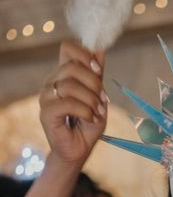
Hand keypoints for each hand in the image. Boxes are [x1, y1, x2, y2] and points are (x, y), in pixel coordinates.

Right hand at [39, 40, 106, 165]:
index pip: (67, 49)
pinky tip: (90, 118)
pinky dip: (84, 110)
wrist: (80, 147)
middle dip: (94, 82)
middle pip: (72, 67)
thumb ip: (97, 74)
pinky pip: (67, 103)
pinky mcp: (46, 113)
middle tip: (102, 99)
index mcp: (64, 74)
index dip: (85, 55)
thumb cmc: (89, 120)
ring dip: (91, 99)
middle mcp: (52, 82)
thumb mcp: (99, 94)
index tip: (98, 70)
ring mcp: (46, 97)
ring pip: (70, 85)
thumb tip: (100, 51)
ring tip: (97, 112)